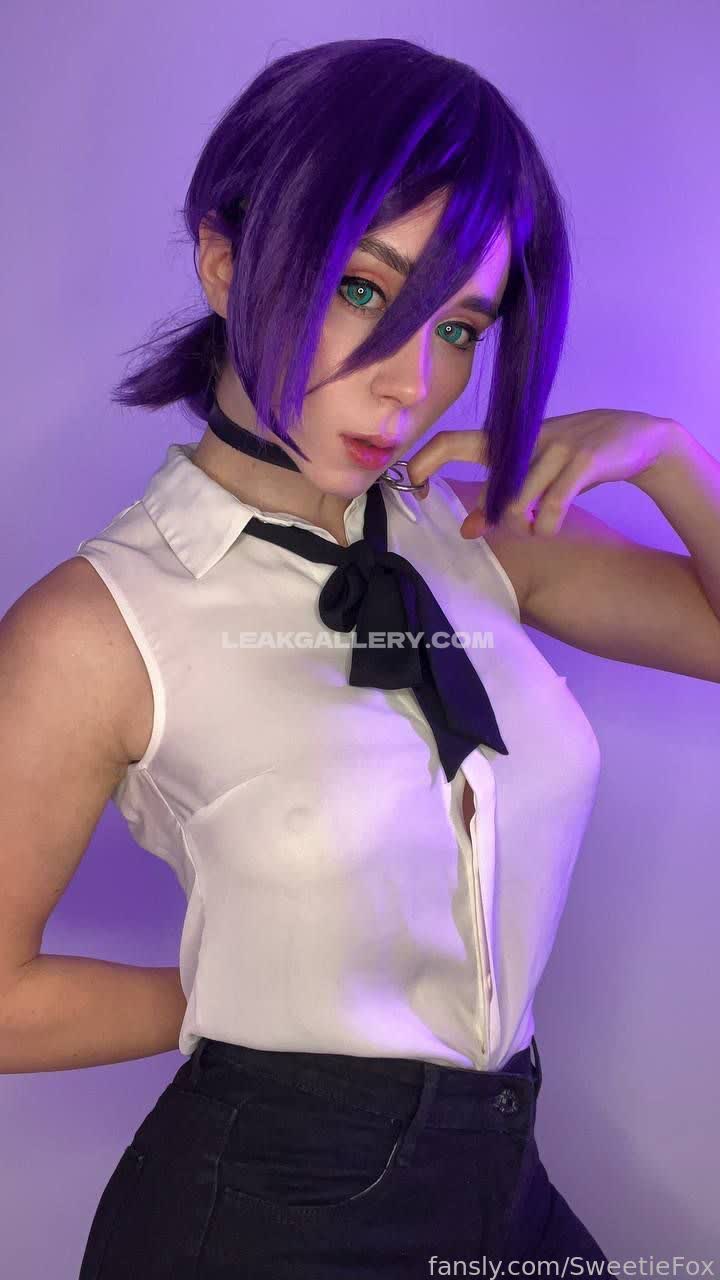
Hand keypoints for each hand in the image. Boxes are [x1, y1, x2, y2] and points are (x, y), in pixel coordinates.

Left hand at [405, 409, 681, 537]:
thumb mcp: (534, 473)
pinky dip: (547, 526)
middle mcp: (526, 439)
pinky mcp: (583, 459)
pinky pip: (552, 506)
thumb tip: (466, 530)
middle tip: (480, 530)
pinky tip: (550, 528)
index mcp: (507, 439)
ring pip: (518, 502)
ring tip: (537, 527)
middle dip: (485, 511)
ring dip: (524, 526)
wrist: (636, 437)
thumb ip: (499, 497)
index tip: (418, 489)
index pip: (452, 441)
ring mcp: (555, 447)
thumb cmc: (573, 458)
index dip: (425, 462)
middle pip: (489, 480)